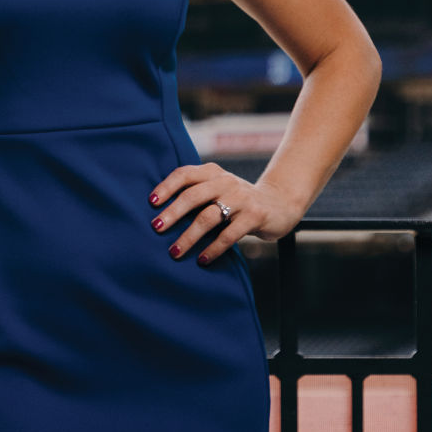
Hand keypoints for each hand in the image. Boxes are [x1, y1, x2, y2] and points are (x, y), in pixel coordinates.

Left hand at [148, 161, 301, 263]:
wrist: (280, 204)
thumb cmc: (238, 201)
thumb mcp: (218, 190)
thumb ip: (197, 194)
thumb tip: (161, 214)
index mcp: (212, 172)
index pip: (184, 174)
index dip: (166, 187)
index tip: (151, 203)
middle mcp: (225, 181)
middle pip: (193, 195)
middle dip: (172, 213)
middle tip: (156, 228)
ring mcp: (241, 198)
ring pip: (208, 217)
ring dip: (189, 236)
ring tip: (175, 252)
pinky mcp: (255, 216)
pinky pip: (229, 234)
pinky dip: (213, 248)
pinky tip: (203, 259)